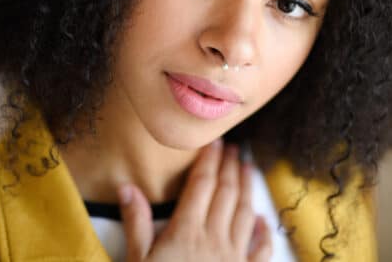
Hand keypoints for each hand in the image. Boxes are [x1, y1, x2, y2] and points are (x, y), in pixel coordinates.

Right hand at [118, 140, 271, 261]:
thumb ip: (136, 224)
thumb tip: (127, 187)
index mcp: (186, 231)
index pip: (202, 185)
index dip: (209, 160)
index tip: (215, 142)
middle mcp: (214, 239)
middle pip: (227, 193)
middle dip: (230, 167)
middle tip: (234, 147)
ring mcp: (233, 258)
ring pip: (246, 214)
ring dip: (247, 188)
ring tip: (248, 167)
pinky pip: (260, 251)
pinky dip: (264, 232)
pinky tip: (264, 220)